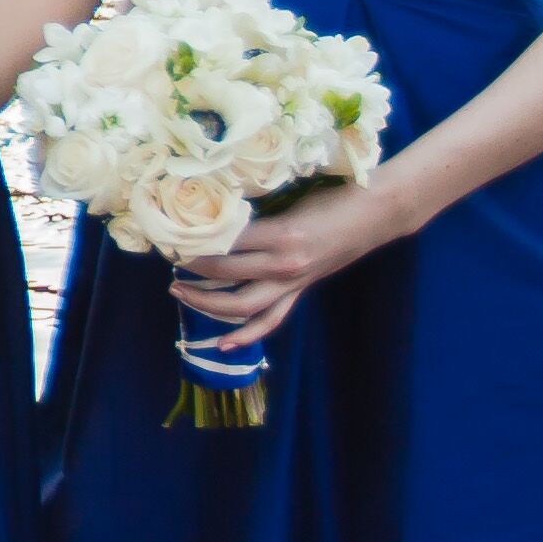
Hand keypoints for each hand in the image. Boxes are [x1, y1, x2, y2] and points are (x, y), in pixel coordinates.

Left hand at [165, 171, 418, 354]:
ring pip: (240, 305)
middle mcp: (282, 263)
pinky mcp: (301, 290)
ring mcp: (292, 282)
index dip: (194, 240)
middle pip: (224, 272)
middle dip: (191, 269)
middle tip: (168, 260)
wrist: (374, 214)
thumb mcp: (290, 201)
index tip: (170, 235)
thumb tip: (214, 217)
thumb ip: (257, 216)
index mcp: (279, 233)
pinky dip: (247, 335)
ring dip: (206, 302)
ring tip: (179, 292)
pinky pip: (270, 320)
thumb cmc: (333, 197)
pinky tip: (223, 344)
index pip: (224, 242)